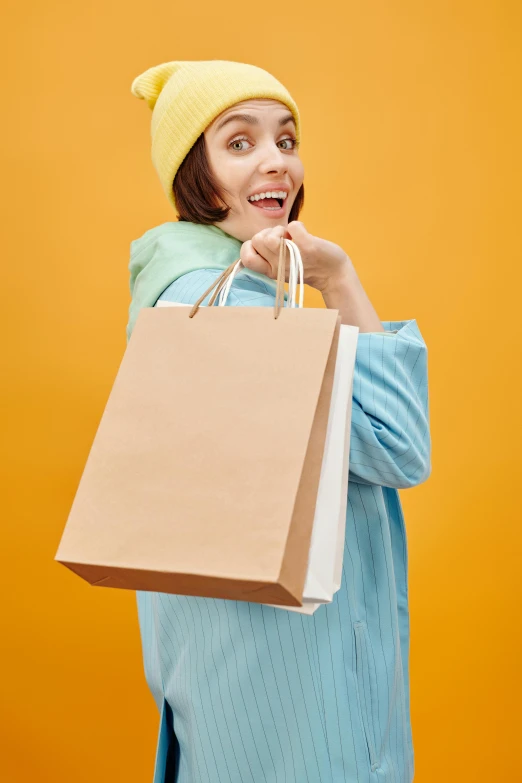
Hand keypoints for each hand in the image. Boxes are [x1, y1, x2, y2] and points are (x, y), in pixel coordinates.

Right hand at [240, 221, 354, 293]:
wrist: (333, 274)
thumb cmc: (306, 266)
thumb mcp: (282, 266)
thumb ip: (269, 255)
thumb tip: (259, 238)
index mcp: (270, 270)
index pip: (246, 259)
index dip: (249, 247)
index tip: (265, 246)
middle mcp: (278, 266)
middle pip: (256, 240)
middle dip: (266, 233)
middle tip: (281, 239)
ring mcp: (292, 256)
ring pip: (269, 236)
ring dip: (279, 229)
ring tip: (289, 236)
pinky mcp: (307, 247)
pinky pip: (293, 226)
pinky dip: (297, 225)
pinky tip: (303, 233)